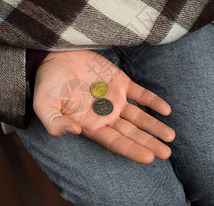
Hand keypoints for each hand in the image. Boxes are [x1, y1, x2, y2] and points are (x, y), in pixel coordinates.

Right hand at [32, 50, 174, 163]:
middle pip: (131, 133)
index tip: (149, 158)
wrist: (55, 55)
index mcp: (89, 124)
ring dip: (154, 126)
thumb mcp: (43, 104)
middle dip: (149, 143)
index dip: (131, 150)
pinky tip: (166, 110)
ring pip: (139, 116)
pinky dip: (153, 101)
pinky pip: (140, 94)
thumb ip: (55, 122)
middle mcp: (105, 115)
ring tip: (170, 137)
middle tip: (167, 154)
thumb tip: (76, 131)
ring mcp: (115, 98)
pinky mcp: (121, 82)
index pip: (114, 141)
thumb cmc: (47, 82)